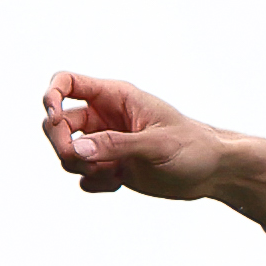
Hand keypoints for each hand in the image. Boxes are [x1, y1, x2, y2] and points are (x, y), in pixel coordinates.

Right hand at [39, 72, 265, 233]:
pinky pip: (84, 176)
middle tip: (80, 160)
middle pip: (58, 124)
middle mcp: (105, 117)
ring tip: (111, 173)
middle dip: (62, 143)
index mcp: (115, 97)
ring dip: (79, 167)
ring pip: (68, 152)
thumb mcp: (156, 145)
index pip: (67, 83)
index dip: (51, 96)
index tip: (54, 116)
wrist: (214, 173)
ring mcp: (106, 142)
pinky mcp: (111, 166)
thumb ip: (115, 145)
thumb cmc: (194, 148)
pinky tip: (119, 182)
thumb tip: (75, 148)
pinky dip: (95, 183)